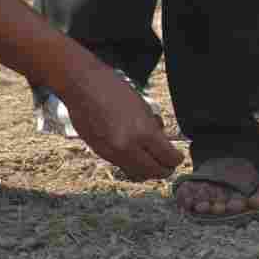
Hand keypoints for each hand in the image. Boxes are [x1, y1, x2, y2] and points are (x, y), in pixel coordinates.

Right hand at [60, 63, 182, 179]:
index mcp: (143, 132)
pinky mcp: (101, 153)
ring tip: (151, 160)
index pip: (168, 158)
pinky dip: (131, 163)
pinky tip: (133, 152)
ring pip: (137, 173)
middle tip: (169, 164)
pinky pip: (122, 166)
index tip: (177, 157)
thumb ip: (153, 128)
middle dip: (165, 169)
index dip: (176, 159)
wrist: (81, 85)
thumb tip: (162, 142)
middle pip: (155, 172)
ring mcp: (112, 152)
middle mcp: (128, 146)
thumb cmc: (112, 88)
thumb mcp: (141, 106)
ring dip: (147, 170)